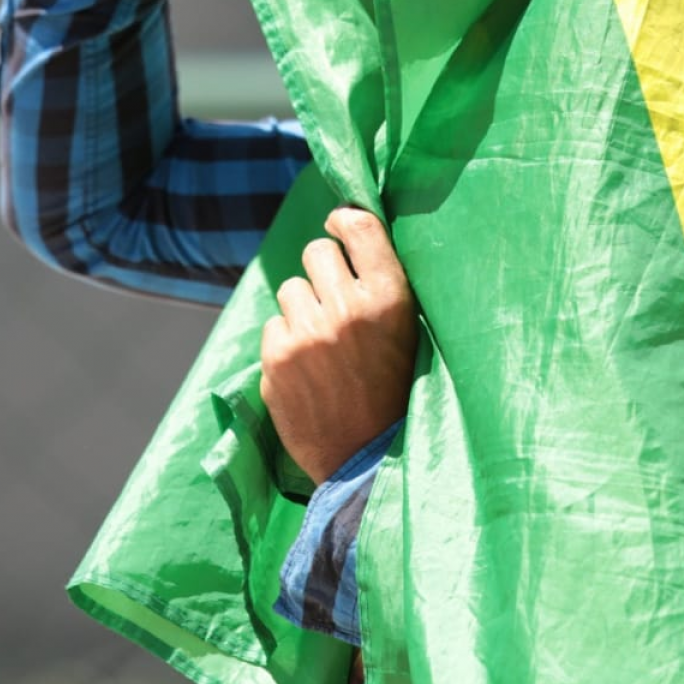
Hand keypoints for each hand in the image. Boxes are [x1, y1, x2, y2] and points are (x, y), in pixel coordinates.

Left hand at [261, 208, 419, 483]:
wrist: (368, 463)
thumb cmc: (396, 394)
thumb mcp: (409, 333)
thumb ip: (382, 286)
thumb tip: (348, 228)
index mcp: (391, 299)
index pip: (359, 225)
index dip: (345, 220)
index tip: (340, 227)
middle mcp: (349, 309)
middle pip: (316, 251)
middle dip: (322, 269)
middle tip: (334, 298)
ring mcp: (309, 334)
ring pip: (291, 289)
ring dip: (303, 308)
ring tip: (323, 343)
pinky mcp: (277, 359)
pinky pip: (273, 324)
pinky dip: (286, 341)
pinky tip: (307, 367)